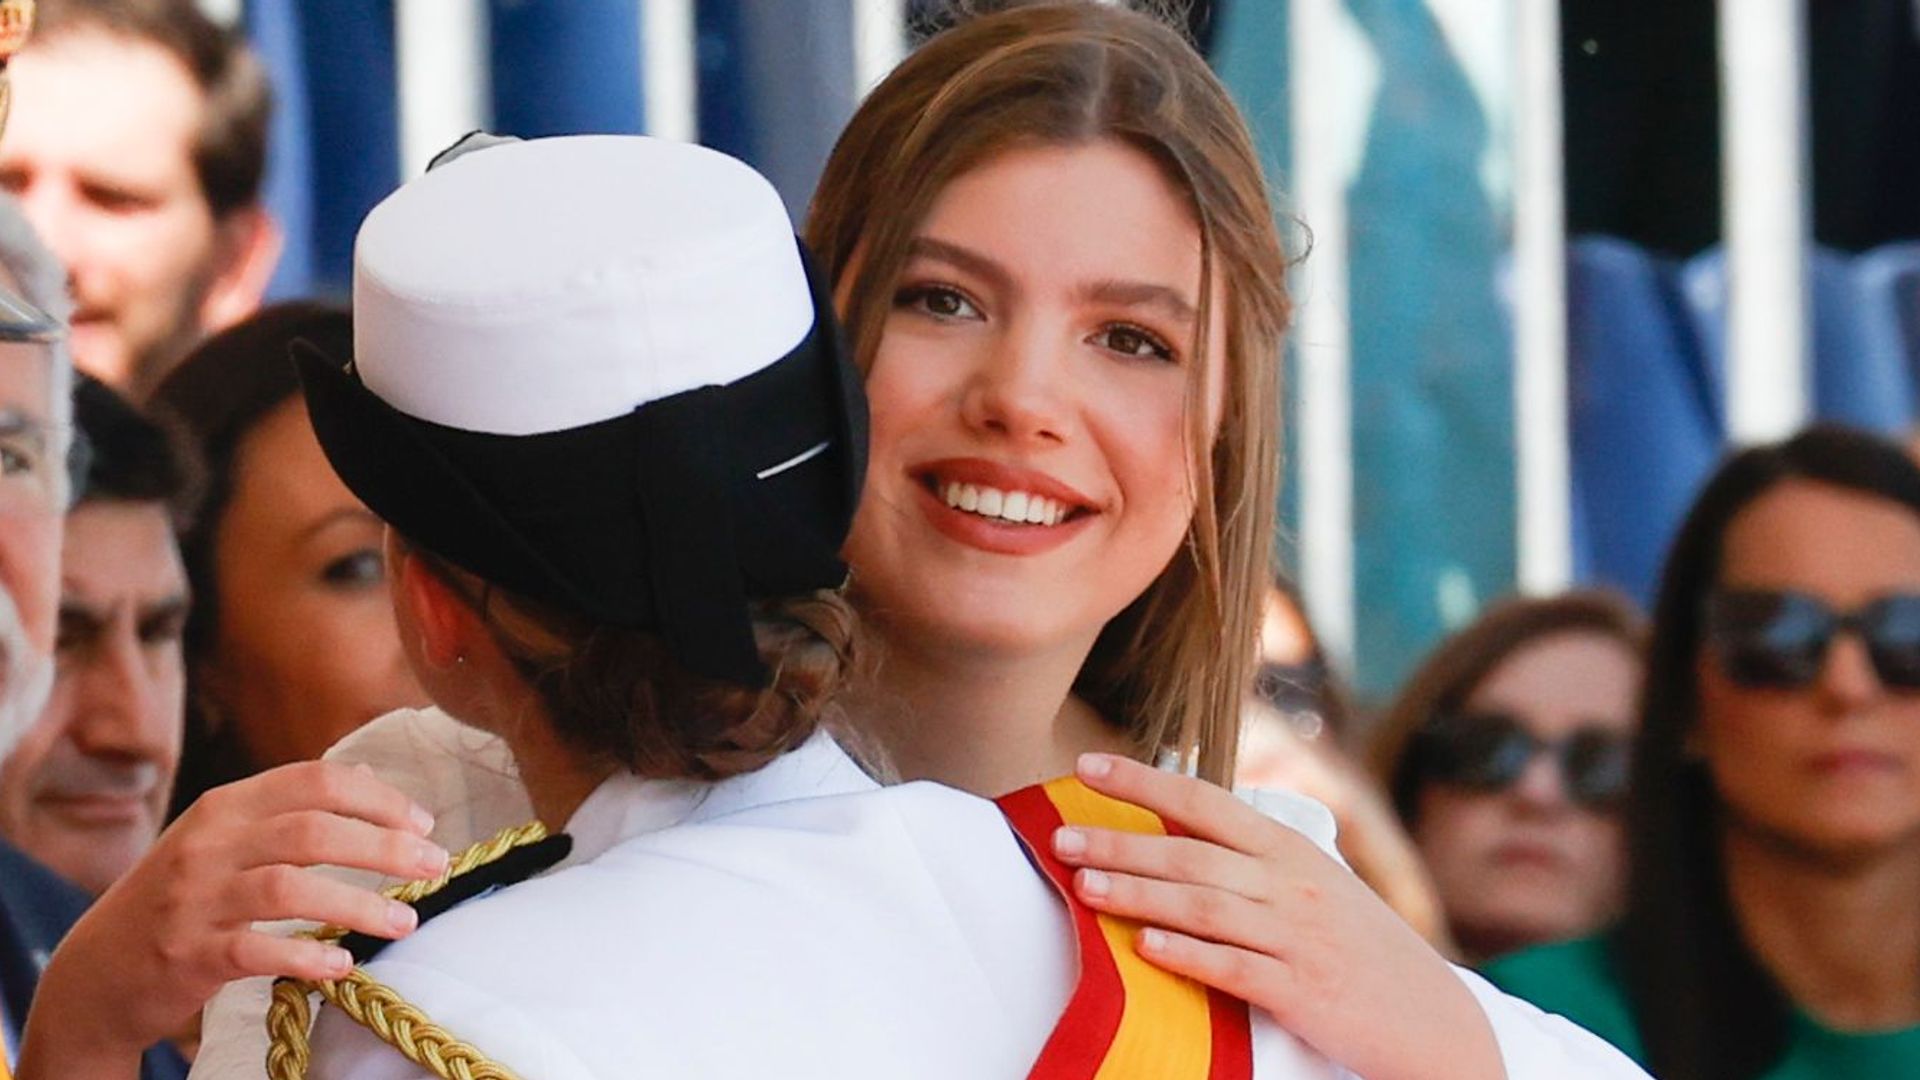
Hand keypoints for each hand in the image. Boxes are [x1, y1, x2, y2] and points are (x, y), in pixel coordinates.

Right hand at [17, 760, 448, 1078]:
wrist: (95, 973)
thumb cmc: (179, 899)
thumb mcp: (222, 839)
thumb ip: (289, 808)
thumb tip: (370, 777)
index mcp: (225, 806)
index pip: (315, 781)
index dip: (378, 799)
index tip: (423, 824)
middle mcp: (209, 844)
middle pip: (313, 830)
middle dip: (385, 848)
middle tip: (435, 867)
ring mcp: (195, 899)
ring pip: (291, 887)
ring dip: (359, 905)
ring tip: (406, 922)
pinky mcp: (188, 953)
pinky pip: (257, 948)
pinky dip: (306, 954)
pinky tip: (343, 965)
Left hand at [1051, 753, 1502, 1079]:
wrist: (1433, 1020)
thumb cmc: (1362, 950)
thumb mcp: (1316, 887)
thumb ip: (1254, 860)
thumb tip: (1178, 830)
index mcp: (1290, 850)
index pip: (1204, 802)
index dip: (1142, 782)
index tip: (1087, 767)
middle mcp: (1292, 885)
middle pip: (1190, 855)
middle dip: (1119, 844)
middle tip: (1060, 838)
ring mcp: (1297, 938)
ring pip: (1203, 907)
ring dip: (1137, 895)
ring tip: (1083, 886)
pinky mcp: (1301, 992)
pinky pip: (1234, 968)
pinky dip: (1186, 956)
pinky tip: (1144, 949)